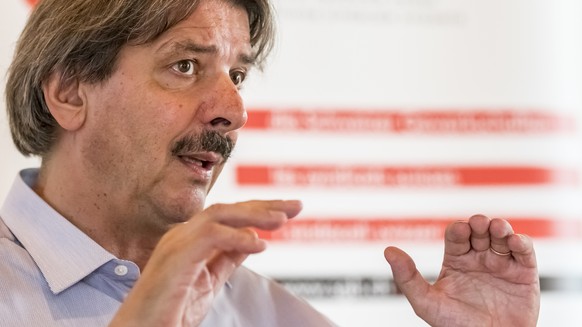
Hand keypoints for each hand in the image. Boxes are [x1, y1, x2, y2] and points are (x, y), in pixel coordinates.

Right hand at [109, 200, 301, 326]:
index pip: (231, 216)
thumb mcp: (209, 282)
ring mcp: (177, 243)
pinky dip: (236, 237)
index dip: (261, 210)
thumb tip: (252, 240)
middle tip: (295, 206)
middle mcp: (183, 235)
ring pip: (220, 214)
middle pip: (229, 209)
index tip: (290, 209)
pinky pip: (209, 236)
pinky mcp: (175, 257)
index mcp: (191, 239)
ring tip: (281, 220)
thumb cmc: (169, 312)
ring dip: (254, 215)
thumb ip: (227, 258)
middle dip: (264, 205)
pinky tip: (258, 245)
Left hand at [384, 215, 539, 326]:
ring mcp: (501, 264)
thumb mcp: (426, 302)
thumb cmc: (456, 326)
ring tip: (498, 229)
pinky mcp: (523, 274)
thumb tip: (388, 250)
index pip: (456, 235)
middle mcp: (478, 258)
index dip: (459, 229)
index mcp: (456, 260)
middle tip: (479, 225)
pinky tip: (514, 241)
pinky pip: (524, 252)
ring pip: (502, 235)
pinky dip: (521, 242)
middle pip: (480, 230)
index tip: (460, 230)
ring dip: (501, 227)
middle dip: (480, 223)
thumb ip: (407, 277)